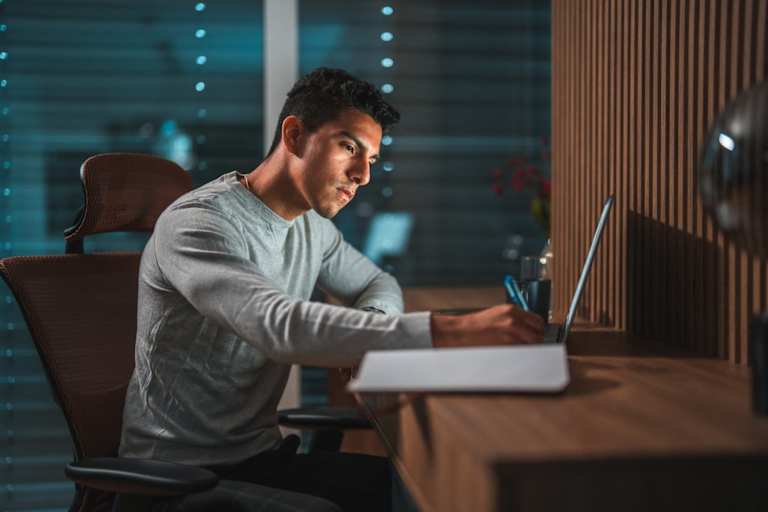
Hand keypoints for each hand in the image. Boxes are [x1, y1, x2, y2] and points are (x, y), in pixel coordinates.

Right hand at [430, 304, 544, 347]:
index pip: (538, 320)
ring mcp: (512, 333)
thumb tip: (528, 327)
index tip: (535, 333)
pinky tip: (511, 352)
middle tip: (528, 343)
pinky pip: (522, 351)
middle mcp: (514, 320)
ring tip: (517, 348)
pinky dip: (521, 354)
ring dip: (528, 348)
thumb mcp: (498, 314)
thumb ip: (515, 318)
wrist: (463, 331)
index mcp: (513, 310)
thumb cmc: (477, 325)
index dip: (538, 329)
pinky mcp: (507, 345)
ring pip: (532, 344)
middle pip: (538, 333)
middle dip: (536, 340)